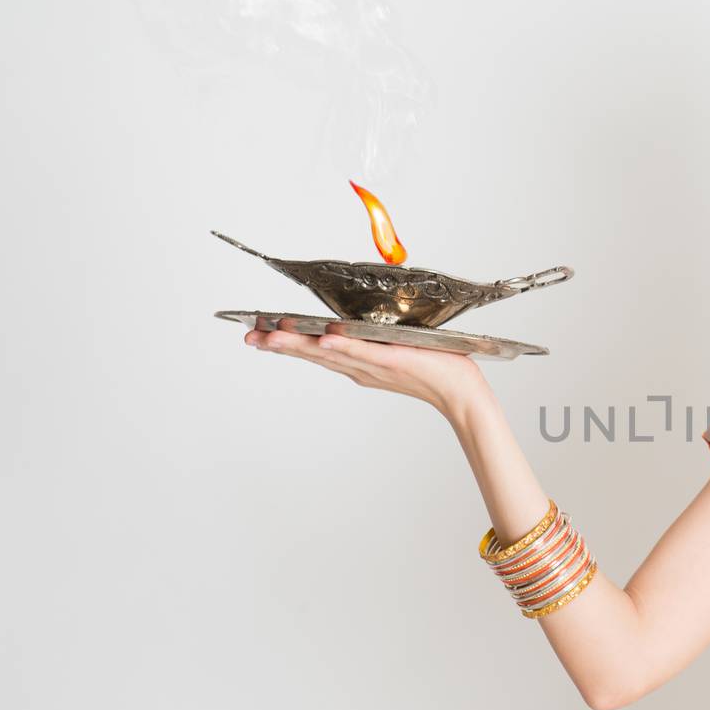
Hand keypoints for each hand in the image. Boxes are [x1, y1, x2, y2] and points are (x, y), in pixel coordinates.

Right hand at [243, 318, 489, 418]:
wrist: (461, 392)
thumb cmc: (433, 367)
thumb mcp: (393, 349)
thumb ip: (372, 338)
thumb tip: (356, 317)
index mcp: (357, 363)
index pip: (314, 351)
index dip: (284, 342)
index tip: (255, 333)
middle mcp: (359, 367)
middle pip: (312, 354)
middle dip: (278, 345)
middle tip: (248, 336)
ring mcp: (374, 365)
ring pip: (330, 354)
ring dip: (300, 345)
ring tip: (271, 336)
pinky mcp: (393, 361)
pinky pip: (363, 353)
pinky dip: (343, 347)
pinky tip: (323, 339)